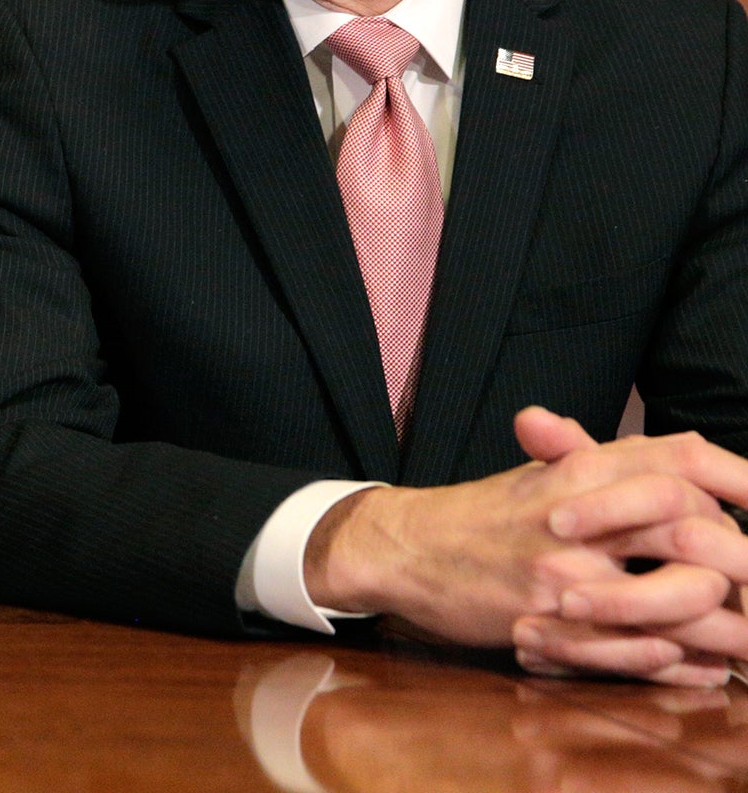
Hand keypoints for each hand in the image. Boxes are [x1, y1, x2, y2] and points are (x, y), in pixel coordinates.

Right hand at [304, 407, 747, 683]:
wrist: (404, 547)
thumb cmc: (480, 515)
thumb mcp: (542, 476)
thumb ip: (609, 465)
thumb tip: (690, 454)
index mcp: (580, 467)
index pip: (680, 458)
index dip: (738, 478)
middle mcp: (577, 508)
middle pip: (692, 524)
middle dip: (738, 561)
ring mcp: (563, 564)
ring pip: (675, 593)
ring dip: (719, 623)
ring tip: (740, 641)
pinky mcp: (547, 616)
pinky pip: (634, 644)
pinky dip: (675, 660)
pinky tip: (695, 663)